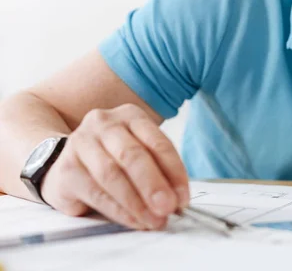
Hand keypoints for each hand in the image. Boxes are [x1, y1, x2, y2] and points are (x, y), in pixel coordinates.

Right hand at [41, 104, 188, 229]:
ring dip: (136, 202)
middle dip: (153, 185)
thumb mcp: (141, 154)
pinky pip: (95, 192)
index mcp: (131, 116)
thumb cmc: (114, 156)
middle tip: (167, 207)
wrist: (65, 159)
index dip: (174, 171)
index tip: (183, 197)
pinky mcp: (66, 168)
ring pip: (111, 174)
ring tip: (152, 220)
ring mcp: (81, 143)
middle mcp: (104, 123)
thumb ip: (160, 172)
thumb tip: (177, 199)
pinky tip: (132, 220)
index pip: (157, 142)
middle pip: (132, 155)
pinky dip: (118, 210)